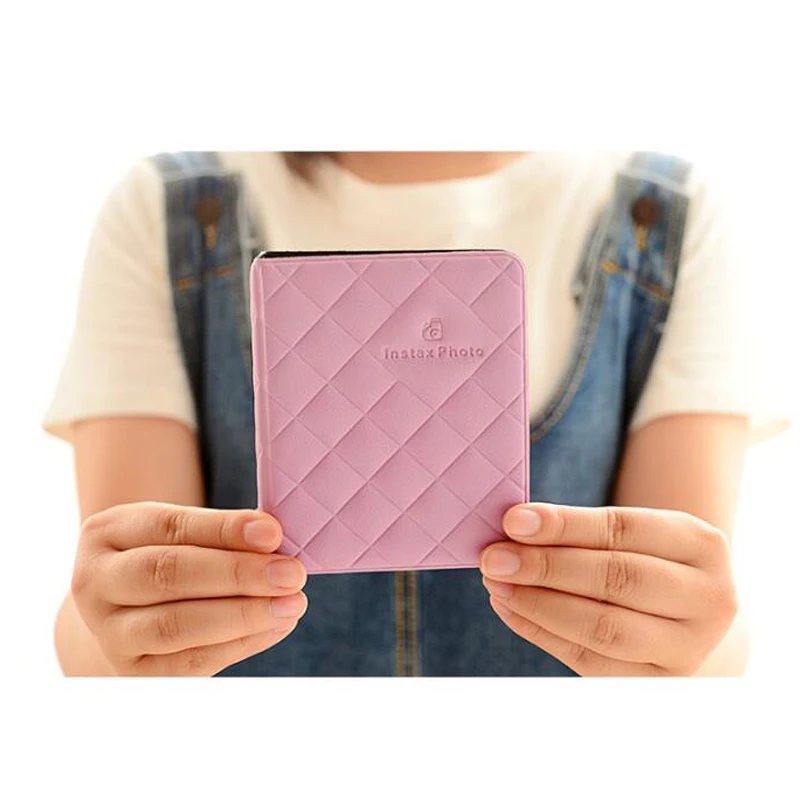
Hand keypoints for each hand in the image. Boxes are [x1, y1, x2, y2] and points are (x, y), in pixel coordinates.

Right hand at [71, 502, 306, 675]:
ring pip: (175, 626)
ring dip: (243, 615)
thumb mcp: (182, 529)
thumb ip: (220, 531)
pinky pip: (190, 662)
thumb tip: (272, 539)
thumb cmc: (168, 553)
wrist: (129, 606)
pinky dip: (241, 644)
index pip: (168, 527)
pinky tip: (277, 626)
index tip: (273, 532)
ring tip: (292, 603)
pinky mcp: (134, 673)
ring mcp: (109, 633)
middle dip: (237, 574)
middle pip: (167, 575)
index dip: (223, 530)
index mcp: (106, 532)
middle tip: (291, 572)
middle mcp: (96, 583)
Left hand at [479, 503, 737, 675]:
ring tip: (496, 584)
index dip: (565, 525)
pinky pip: (589, 661)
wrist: (688, 615)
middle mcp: (708, 598)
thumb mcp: (635, 534)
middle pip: (617, 579)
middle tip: (494, 558)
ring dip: (538, 604)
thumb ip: (582, 529)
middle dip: (546, 567)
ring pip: (604, 627)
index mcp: (702, 544)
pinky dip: (541, 633)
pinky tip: (509, 609)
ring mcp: (688, 649)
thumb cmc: (646, 559)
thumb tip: (514, 528)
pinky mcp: (658, 684)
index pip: (624, 529)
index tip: (513, 521)